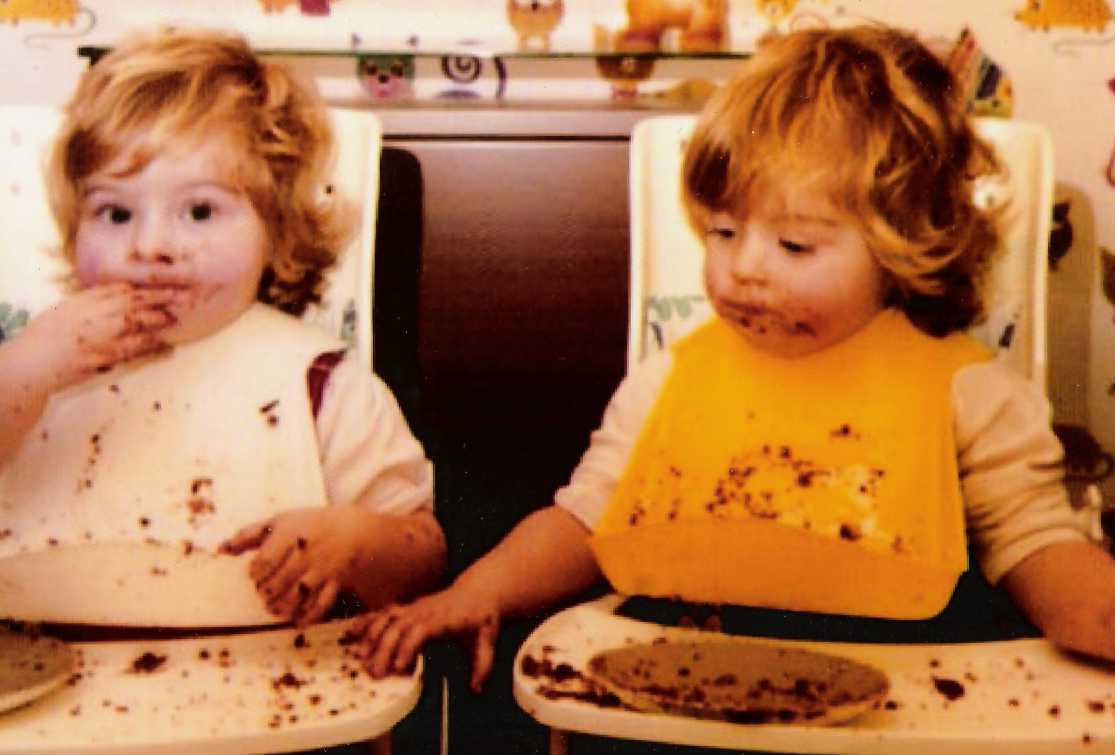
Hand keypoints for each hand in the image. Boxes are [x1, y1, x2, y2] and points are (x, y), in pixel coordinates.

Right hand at [16, 283, 176, 392]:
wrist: (35, 361)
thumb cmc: (48, 333)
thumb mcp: (67, 307)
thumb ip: (94, 297)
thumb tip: (121, 289)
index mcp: (86, 302)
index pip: (122, 291)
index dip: (146, 289)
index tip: (165, 286)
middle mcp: (96, 317)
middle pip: (134, 305)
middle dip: (158, 301)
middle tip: (180, 298)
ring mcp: (102, 338)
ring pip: (138, 327)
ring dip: (159, 323)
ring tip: (175, 320)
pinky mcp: (105, 358)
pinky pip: (134, 350)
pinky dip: (152, 347)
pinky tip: (165, 346)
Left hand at [220, 508, 361, 625]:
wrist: (352, 531)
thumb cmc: (309, 526)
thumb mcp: (280, 522)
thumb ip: (249, 535)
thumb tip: (220, 549)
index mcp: (292, 533)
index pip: (266, 560)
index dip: (255, 573)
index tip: (255, 574)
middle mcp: (308, 552)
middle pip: (278, 582)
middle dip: (266, 591)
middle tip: (264, 590)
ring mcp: (323, 569)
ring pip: (297, 596)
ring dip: (281, 607)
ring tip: (274, 606)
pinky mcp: (335, 583)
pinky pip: (320, 605)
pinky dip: (306, 616)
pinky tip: (295, 618)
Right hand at [351, 586, 500, 691]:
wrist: (477, 593)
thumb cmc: (480, 619)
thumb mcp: (487, 641)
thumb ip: (482, 666)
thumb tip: (475, 690)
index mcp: (445, 619)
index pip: (422, 630)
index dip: (408, 646)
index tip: (399, 667)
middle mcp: (426, 611)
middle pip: (400, 627)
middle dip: (384, 649)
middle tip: (373, 672)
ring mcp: (414, 608)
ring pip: (388, 618)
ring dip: (371, 636)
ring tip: (359, 656)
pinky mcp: (406, 608)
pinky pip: (382, 613)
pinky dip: (365, 622)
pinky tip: (350, 633)